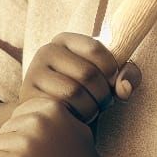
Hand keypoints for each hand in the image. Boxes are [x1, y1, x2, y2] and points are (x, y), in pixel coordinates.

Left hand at [0, 98, 108, 156]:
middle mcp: (37, 120)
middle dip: (8, 149)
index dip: (18, 134)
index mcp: (50, 108)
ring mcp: (26, 142)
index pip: (17, 115)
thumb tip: (26, 118)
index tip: (22, 150)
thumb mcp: (73, 128)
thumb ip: (52, 119)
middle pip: (4, 131)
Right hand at [19, 32, 140, 122]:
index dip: (112, 71)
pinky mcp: (28, 95)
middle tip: (102, 103)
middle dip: (103, 94)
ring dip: (90, 108)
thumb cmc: (87, 92)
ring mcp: (34, 72)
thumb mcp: (110, 79)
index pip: (96, 49)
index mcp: (66, 40)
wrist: (56, 117)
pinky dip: (75, 116)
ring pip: (75, 91)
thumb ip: (127, 76)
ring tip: (89, 110)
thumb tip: (124, 88)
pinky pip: (61, 107)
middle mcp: (46, 50)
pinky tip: (75, 117)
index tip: (112, 83)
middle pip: (88, 73)